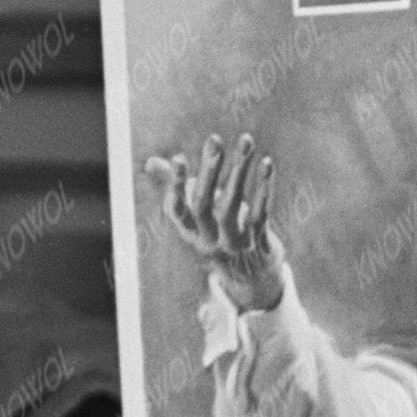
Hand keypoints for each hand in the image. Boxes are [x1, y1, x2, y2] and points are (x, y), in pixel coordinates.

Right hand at [153, 132, 286, 306]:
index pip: (177, 208)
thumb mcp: (194, 214)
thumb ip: (175, 186)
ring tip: (245, 141)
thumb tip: (150, 162)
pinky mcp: (258, 242)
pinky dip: (264, 188)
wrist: (251, 276)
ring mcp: (234, 242)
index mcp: (188, 231)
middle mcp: (208, 239)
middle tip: (214, 140)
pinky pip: (260, 213)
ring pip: (232, 206)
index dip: (175, 184)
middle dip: (209, 171)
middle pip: (204, 205)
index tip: (177, 157)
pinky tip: (266, 164)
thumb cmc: (218, 233)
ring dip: (239, 171)